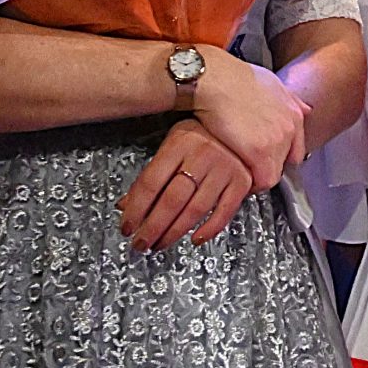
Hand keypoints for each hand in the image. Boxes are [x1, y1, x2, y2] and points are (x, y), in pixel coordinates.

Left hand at [119, 119, 256, 250]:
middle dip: (153, 227)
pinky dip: (210, 229)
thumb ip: (151, 175)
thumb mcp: (172, 146)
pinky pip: (224, 211)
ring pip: (195, 209)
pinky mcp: (242, 182)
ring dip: (175, 232)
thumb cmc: (201, 136)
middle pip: (172, 199)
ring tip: (160, 244)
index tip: (127, 227)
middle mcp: (202, 156)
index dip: (136, 209)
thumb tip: (125, 206)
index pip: (150, 183)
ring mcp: (225, 169)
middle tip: (141, 244)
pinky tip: (195, 239)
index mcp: (179, 144)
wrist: (242, 122)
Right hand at [189, 50, 308, 188]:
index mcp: (294, 114)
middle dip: (268, 168)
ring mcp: (277, 141)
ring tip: (239, 174)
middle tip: (248, 168)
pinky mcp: (258, 152)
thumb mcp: (271, 82)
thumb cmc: (234, 77)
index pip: (296, 150)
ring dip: (257, 177)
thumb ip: (290, 100)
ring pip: (273, 174)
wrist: (214, 78)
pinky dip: (249, 184)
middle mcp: (290, 129)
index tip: (264, 160)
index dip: (279, 158)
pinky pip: (260, 180)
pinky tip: (235, 177)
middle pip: (285, 163)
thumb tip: (306, 109)